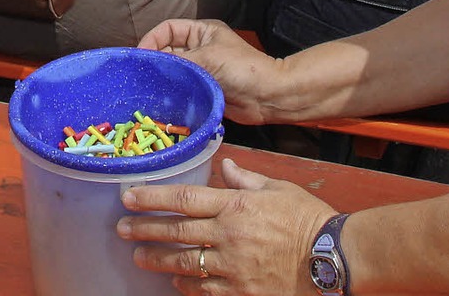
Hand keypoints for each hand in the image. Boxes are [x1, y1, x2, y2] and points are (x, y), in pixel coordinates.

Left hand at [117, 157, 334, 295]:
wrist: (328, 259)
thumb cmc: (306, 219)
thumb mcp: (278, 189)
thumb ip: (247, 180)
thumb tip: (228, 165)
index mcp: (236, 205)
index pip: (185, 198)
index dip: (153, 197)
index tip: (129, 196)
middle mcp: (227, 235)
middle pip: (176, 232)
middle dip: (144, 230)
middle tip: (120, 229)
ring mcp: (230, 267)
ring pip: (182, 264)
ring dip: (156, 260)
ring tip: (138, 257)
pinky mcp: (238, 292)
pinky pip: (202, 290)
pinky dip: (184, 286)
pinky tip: (173, 283)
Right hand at [138, 20, 279, 123]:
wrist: (267, 96)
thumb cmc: (243, 69)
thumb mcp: (208, 57)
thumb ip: (178, 60)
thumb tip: (150, 63)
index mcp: (201, 31)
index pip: (168, 29)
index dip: (152, 39)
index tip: (139, 57)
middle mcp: (198, 48)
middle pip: (167, 50)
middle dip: (153, 61)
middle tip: (137, 77)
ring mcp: (200, 69)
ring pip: (172, 71)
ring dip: (160, 79)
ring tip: (144, 90)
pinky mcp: (201, 89)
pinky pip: (179, 88)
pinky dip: (169, 93)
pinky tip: (159, 101)